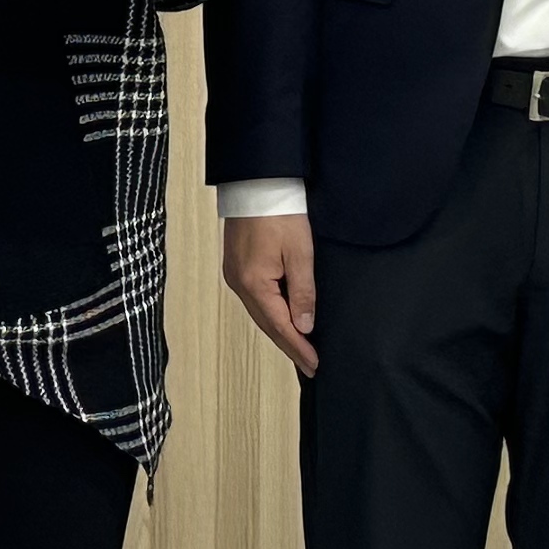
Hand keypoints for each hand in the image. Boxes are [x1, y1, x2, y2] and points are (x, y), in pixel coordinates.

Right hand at [223, 209, 319, 375]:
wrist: (256, 183)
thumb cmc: (280, 212)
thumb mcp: (300, 252)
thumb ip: (302, 292)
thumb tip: (304, 326)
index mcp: (254, 283)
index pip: (280, 326)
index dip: (298, 347)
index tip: (314, 365)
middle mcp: (239, 284)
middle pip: (267, 324)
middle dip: (289, 345)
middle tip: (309, 365)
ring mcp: (234, 275)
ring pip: (259, 313)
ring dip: (279, 331)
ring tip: (299, 348)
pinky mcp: (236, 266)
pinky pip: (255, 300)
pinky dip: (270, 314)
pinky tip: (282, 319)